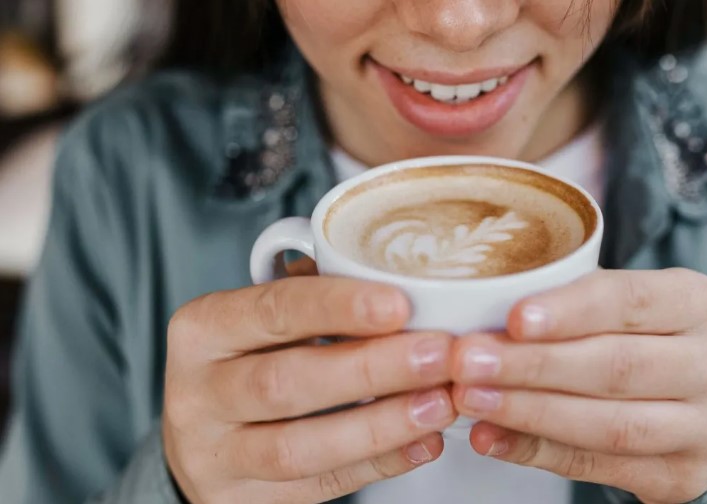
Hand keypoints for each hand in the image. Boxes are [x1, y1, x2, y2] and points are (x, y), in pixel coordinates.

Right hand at [163, 260, 456, 503]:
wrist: (204, 436)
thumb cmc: (251, 360)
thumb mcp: (264, 320)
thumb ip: (317, 299)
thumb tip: (406, 285)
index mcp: (202, 329)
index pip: (272, 310)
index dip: (337, 307)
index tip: (399, 304)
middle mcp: (196, 393)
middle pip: (286, 382)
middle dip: (372, 367)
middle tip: (439, 354)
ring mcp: (214, 455)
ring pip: (299, 447)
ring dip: (381, 425)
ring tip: (439, 403)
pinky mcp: (240, 501)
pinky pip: (318, 487)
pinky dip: (378, 464)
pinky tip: (423, 443)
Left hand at [450, 269, 706, 503]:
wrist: (696, 406)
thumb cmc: (639, 337)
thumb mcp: (620, 305)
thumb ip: (566, 305)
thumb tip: (476, 319)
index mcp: (697, 302)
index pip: (630, 300)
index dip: (570, 311)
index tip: (514, 319)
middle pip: (616, 366)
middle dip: (533, 366)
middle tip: (468, 362)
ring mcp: (705, 426)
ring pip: (609, 424)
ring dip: (529, 412)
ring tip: (471, 399)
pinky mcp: (681, 476)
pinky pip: (598, 465)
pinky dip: (537, 452)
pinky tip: (491, 437)